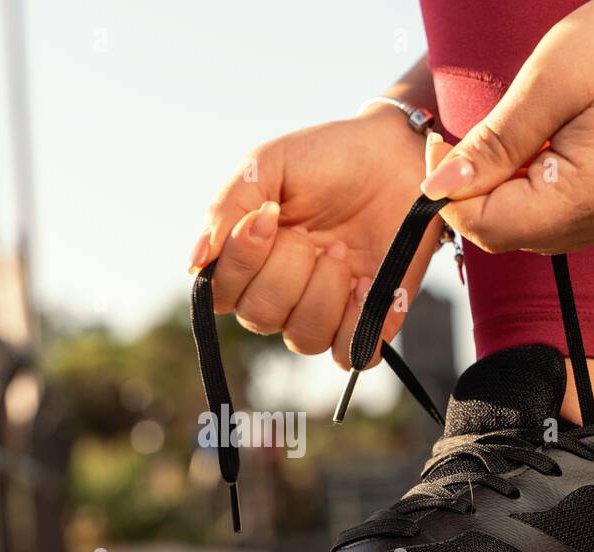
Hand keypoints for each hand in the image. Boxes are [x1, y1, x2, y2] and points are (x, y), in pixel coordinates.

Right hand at [190, 108, 438, 368]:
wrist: (398, 154)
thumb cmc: (327, 159)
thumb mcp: (268, 165)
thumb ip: (228, 207)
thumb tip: (195, 260)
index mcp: (249, 260)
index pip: (220, 293)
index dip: (241, 263)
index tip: (267, 216)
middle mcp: (280, 293)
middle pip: (259, 317)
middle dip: (288, 270)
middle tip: (312, 232)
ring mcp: (323, 310)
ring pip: (303, 338)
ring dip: (324, 292)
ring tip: (343, 250)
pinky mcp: (367, 321)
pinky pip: (349, 355)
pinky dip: (355, 324)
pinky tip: (364, 283)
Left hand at [420, 0, 593, 253]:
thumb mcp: (545, 84)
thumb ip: (491, 145)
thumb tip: (438, 188)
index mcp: (590, 195)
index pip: (488, 227)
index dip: (450, 193)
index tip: (439, 143)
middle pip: (505, 235)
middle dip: (473, 194)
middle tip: (464, 138)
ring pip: (527, 229)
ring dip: (500, 192)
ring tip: (508, 136)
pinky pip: (555, 216)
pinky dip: (529, 191)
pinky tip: (535, 148)